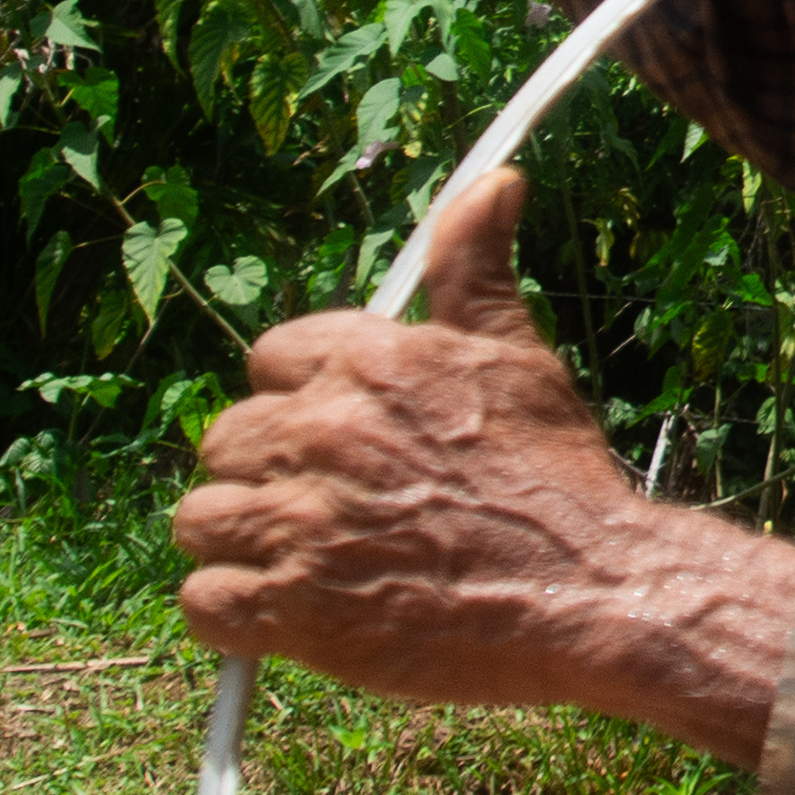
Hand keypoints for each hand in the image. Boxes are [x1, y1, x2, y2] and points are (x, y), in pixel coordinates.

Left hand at [171, 169, 794, 761]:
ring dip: (245, 544)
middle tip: (333, 506)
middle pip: (227, 439)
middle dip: (270, 472)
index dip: (303, 399)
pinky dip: (239, 615)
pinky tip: (294, 615)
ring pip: (203, 519)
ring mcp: (299, 522)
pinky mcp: (289, 609)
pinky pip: (205, 601)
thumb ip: (475, 268)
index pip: (270, 358)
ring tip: (309, 562)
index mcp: (370, 363)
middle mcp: (322, 431)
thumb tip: (493, 179)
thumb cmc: (555, 475)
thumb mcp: (517, 358)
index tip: (344, 435)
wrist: (591, 593)